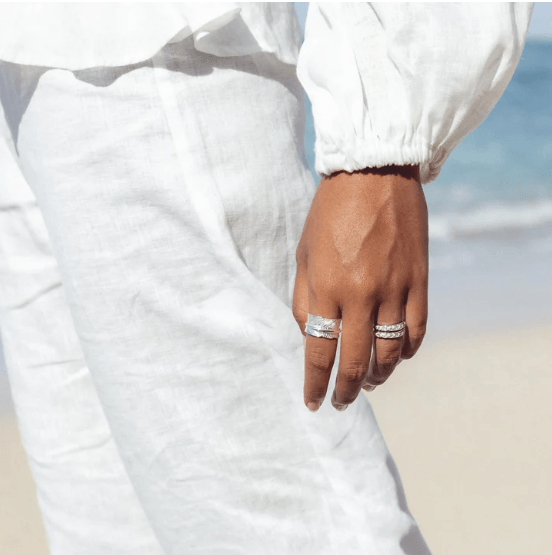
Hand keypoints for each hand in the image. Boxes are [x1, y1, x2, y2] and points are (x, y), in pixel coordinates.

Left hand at [292, 165, 428, 411]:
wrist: (372, 173)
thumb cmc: (329, 213)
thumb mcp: (303, 254)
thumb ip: (304, 299)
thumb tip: (311, 337)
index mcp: (326, 287)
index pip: (319, 351)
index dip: (315, 384)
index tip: (313, 403)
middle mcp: (360, 294)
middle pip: (354, 361)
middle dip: (346, 391)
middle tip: (342, 403)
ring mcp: (394, 288)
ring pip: (390, 352)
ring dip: (378, 375)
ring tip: (368, 382)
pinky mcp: (419, 280)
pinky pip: (416, 329)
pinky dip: (407, 351)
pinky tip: (396, 356)